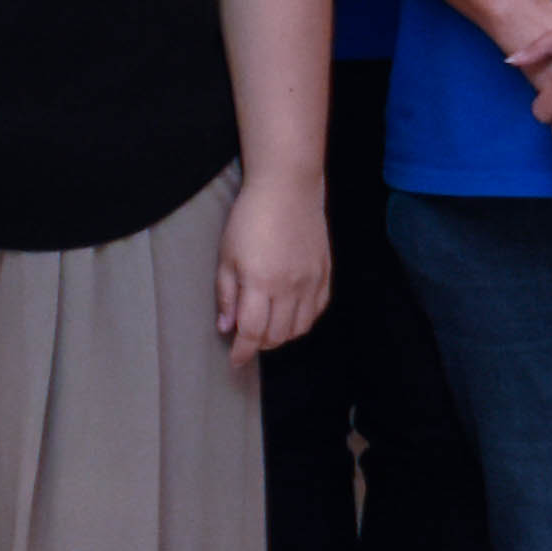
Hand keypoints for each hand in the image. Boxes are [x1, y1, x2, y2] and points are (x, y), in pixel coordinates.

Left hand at [213, 177, 333, 364]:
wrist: (287, 190)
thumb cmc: (249, 219)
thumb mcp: (226, 255)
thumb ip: (226, 294)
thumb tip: (226, 327)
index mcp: (260, 283)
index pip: (252, 332)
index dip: (242, 351)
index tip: (235, 360)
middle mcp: (289, 287)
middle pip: (277, 335)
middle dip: (259, 345)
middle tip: (247, 340)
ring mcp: (311, 282)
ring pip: (299, 328)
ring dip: (281, 336)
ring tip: (266, 329)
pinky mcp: (325, 274)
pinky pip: (316, 311)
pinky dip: (302, 321)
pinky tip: (289, 316)